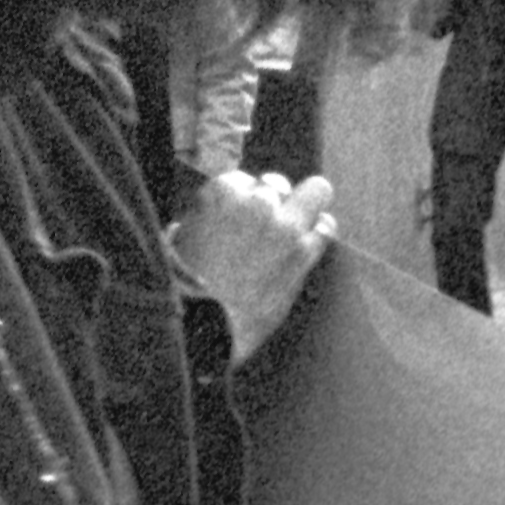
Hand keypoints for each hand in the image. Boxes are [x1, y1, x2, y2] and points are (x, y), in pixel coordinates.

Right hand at [167, 170, 336, 363]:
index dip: (242, 202)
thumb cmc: (182, 284)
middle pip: (277, 184)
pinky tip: (311, 241)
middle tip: (266, 227)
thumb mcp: (178, 239)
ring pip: (315, 192)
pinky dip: (320, 231)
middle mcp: (257, 202)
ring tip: (296, 230)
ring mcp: (284, 226)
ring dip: (304, 210)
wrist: (201, 324)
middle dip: (273, 202)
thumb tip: (196, 223)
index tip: (238, 220)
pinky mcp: (304, 253)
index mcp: (220, 193)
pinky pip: (326, 227)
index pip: (242, 180)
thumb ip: (198, 220)